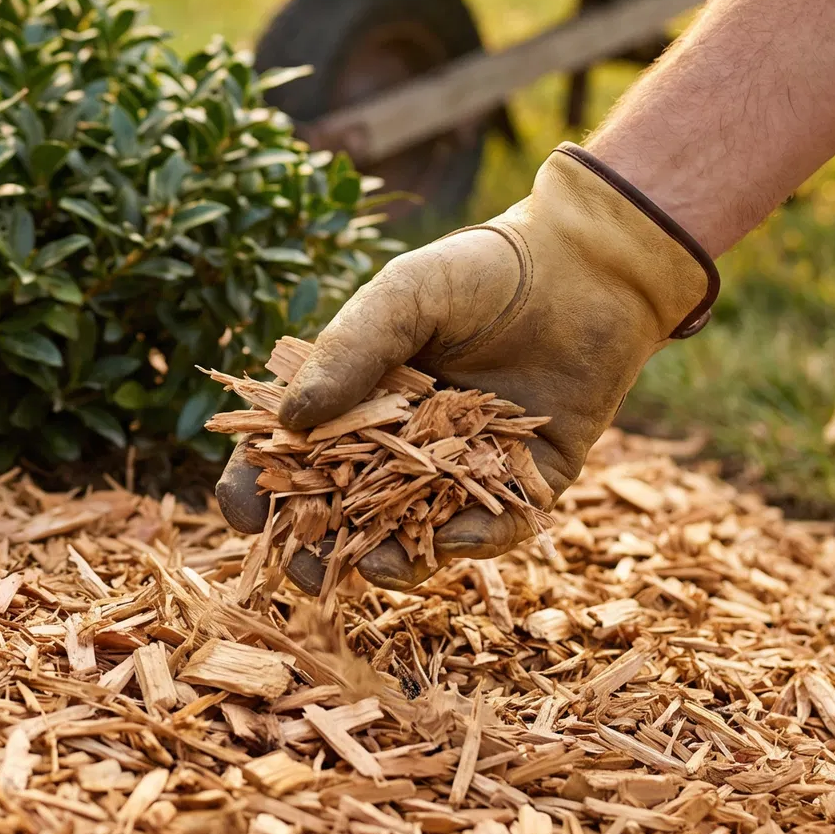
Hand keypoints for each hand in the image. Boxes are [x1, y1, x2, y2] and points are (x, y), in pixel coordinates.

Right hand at [216, 144, 716, 590]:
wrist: (588, 268)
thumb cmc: (482, 271)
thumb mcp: (402, 297)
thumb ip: (348, 351)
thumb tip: (289, 420)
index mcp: (355, 398)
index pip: (290, 456)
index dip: (260, 486)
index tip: (246, 508)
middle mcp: (400, 444)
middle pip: (340, 512)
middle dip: (316, 546)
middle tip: (307, 566)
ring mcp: (458, 471)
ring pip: (410, 535)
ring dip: (386, 559)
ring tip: (376, 565)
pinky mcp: (522, 487)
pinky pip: (487, 529)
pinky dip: (466, 539)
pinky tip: (451, 537)